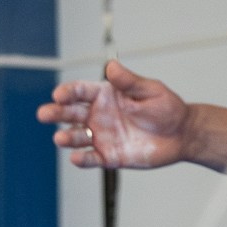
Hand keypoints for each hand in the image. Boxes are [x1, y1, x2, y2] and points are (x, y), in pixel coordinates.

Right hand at [38, 60, 192, 169]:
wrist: (182, 134)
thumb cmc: (167, 108)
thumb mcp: (150, 90)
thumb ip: (129, 81)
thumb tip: (111, 66)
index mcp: (105, 96)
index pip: (80, 92)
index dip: (68, 92)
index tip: (59, 95)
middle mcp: (98, 115)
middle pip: (70, 113)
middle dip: (56, 113)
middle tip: (44, 114)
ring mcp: (102, 136)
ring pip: (77, 136)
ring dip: (66, 137)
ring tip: (60, 138)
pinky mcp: (109, 156)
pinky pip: (91, 158)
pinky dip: (82, 159)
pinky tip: (76, 158)